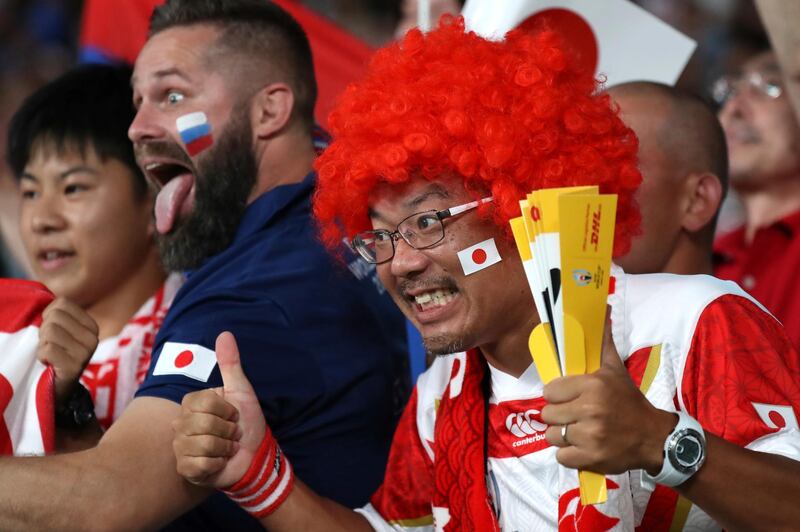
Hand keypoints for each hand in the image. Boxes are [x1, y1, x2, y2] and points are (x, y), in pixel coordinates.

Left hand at [36, 298, 98, 406]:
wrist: (58, 388)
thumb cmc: (55, 355)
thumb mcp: (61, 332)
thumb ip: (57, 314)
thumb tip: (44, 298)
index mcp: (91, 326)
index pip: (62, 303)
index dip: (48, 315)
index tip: (52, 331)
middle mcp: (93, 337)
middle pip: (54, 316)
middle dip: (44, 330)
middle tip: (50, 344)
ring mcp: (86, 352)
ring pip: (50, 330)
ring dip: (42, 343)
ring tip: (49, 353)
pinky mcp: (75, 366)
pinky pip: (47, 349)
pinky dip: (41, 356)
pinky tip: (48, 363)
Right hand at [172, 332, 266, 487]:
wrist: (254, 455)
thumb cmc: (246, 422)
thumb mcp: (241, 391)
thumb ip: (230, 363)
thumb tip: (225, 333)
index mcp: (191, 404)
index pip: (204, 402)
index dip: (226, 410)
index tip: (233, 415)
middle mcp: (180, 424)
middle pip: (204, 423)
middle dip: (228, 430)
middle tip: (232, 433)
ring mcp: (180, 447)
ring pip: (204, 444)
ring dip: (225, 447)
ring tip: (228, 447)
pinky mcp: (185, 469)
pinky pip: (200, 464)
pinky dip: (218, 463)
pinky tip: (220, 462)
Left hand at [541, 308, 676, 473]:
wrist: (654, 438)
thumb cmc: (629, 401)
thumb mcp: (615, 370)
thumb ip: (603, 342)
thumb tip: (602, 308)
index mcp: (593, 386)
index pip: (550, 391)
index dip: (556, 396)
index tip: (567, 398)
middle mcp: (591, 409)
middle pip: (548, 414)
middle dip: (558, 416)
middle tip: (573, 416)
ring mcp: (591, 436)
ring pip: (552, 436)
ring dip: (562, 436)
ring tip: (578, 432)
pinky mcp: (591, 458)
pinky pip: (561, 457)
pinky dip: (569, 455)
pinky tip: (582, 447)